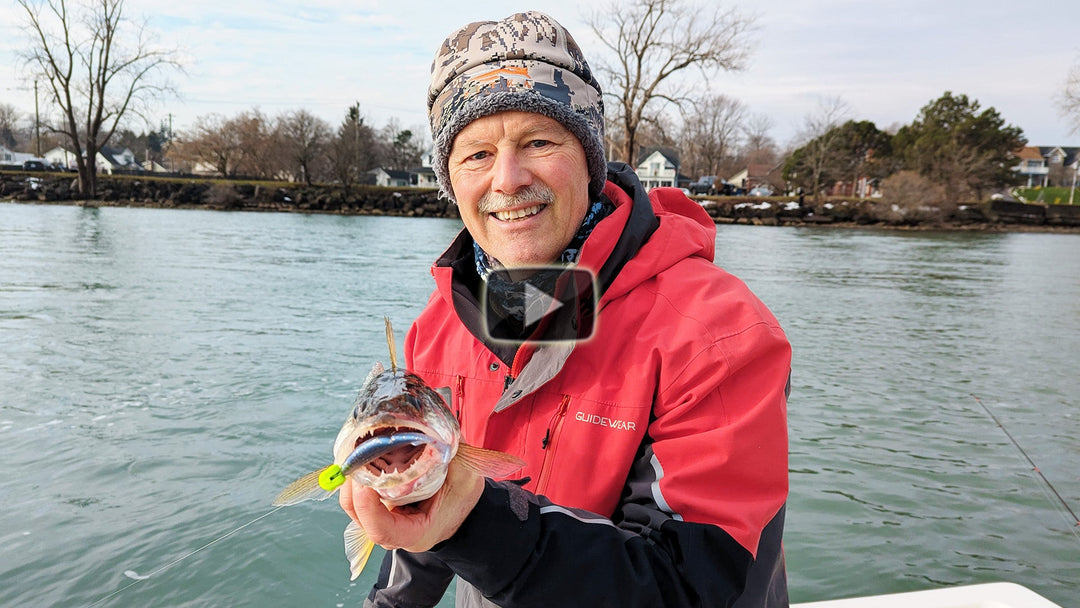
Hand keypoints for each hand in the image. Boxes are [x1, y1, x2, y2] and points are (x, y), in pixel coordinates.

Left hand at [338, 458, 484, 552]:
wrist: (464, 508)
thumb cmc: (464, 498)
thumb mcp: (465, 476)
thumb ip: (448, 454)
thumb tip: (428, 426)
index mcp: (415, 532)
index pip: (380, 530)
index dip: (367, 506)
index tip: (365, 479)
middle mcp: (393, 529)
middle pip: (359, 516)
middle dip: (352, 486)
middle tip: (354, 457)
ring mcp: (384, 517)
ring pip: (354, 504)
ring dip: (351, 478)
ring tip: (355, 452)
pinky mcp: (379, 504)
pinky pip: (359, 494)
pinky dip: (358, 474)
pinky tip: (362, 454)